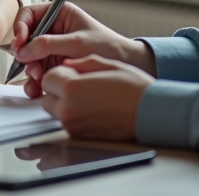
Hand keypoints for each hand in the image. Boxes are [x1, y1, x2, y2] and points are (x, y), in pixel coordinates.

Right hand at [12, 2, 152, 97]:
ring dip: (30, 70)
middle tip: (32, 68)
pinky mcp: (55, 65)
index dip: (20, 27)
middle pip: (26, 39)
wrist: (125, 65)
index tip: (20, 43)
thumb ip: (48, 44)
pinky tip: (36, 89)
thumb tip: (23, 50)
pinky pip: (38, 71)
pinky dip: (35, 81)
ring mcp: (53, 48)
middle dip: (26, 55)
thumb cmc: (107, 47)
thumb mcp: (77, 43)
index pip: (29, 15)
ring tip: (38, 81)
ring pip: (30, 58)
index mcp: (59, 14)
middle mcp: (53, 29)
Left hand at [38, 55, 152, 140]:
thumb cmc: (133, 88)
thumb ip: (80, 62)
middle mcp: (68, 110)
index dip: (60, 73)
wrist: (151, 113)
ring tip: (89, 96)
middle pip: (47, 96)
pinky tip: (93, 108)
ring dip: (64, 102)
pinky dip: (74, 114)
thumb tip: (66, 63)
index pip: (47, 78)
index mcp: (71, 89)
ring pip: (55, 110)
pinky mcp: (79, 136)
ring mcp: (72, 126)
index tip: (73, 72)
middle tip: (80, 84)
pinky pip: (67, 122)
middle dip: (59, 89)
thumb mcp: (106, 64)